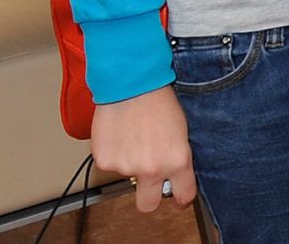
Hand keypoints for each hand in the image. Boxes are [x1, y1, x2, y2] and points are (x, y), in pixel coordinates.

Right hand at [92, 87, 196, 212]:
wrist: (132, 85)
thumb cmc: (160, 101)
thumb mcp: (182, 130)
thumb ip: (177, 157)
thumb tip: (173, 174)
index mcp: (177, 161)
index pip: (183, 194)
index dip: (182, 197)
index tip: (179, 196)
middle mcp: (152, 169)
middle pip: (148, 205)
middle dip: (150, 197)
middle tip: (151, 181)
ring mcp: (126, 168)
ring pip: (128, 178)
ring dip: (131, 164)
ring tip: (135, 137)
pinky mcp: (105, 162)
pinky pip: (111, 166)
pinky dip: (115, 154)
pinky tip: (121, 135)